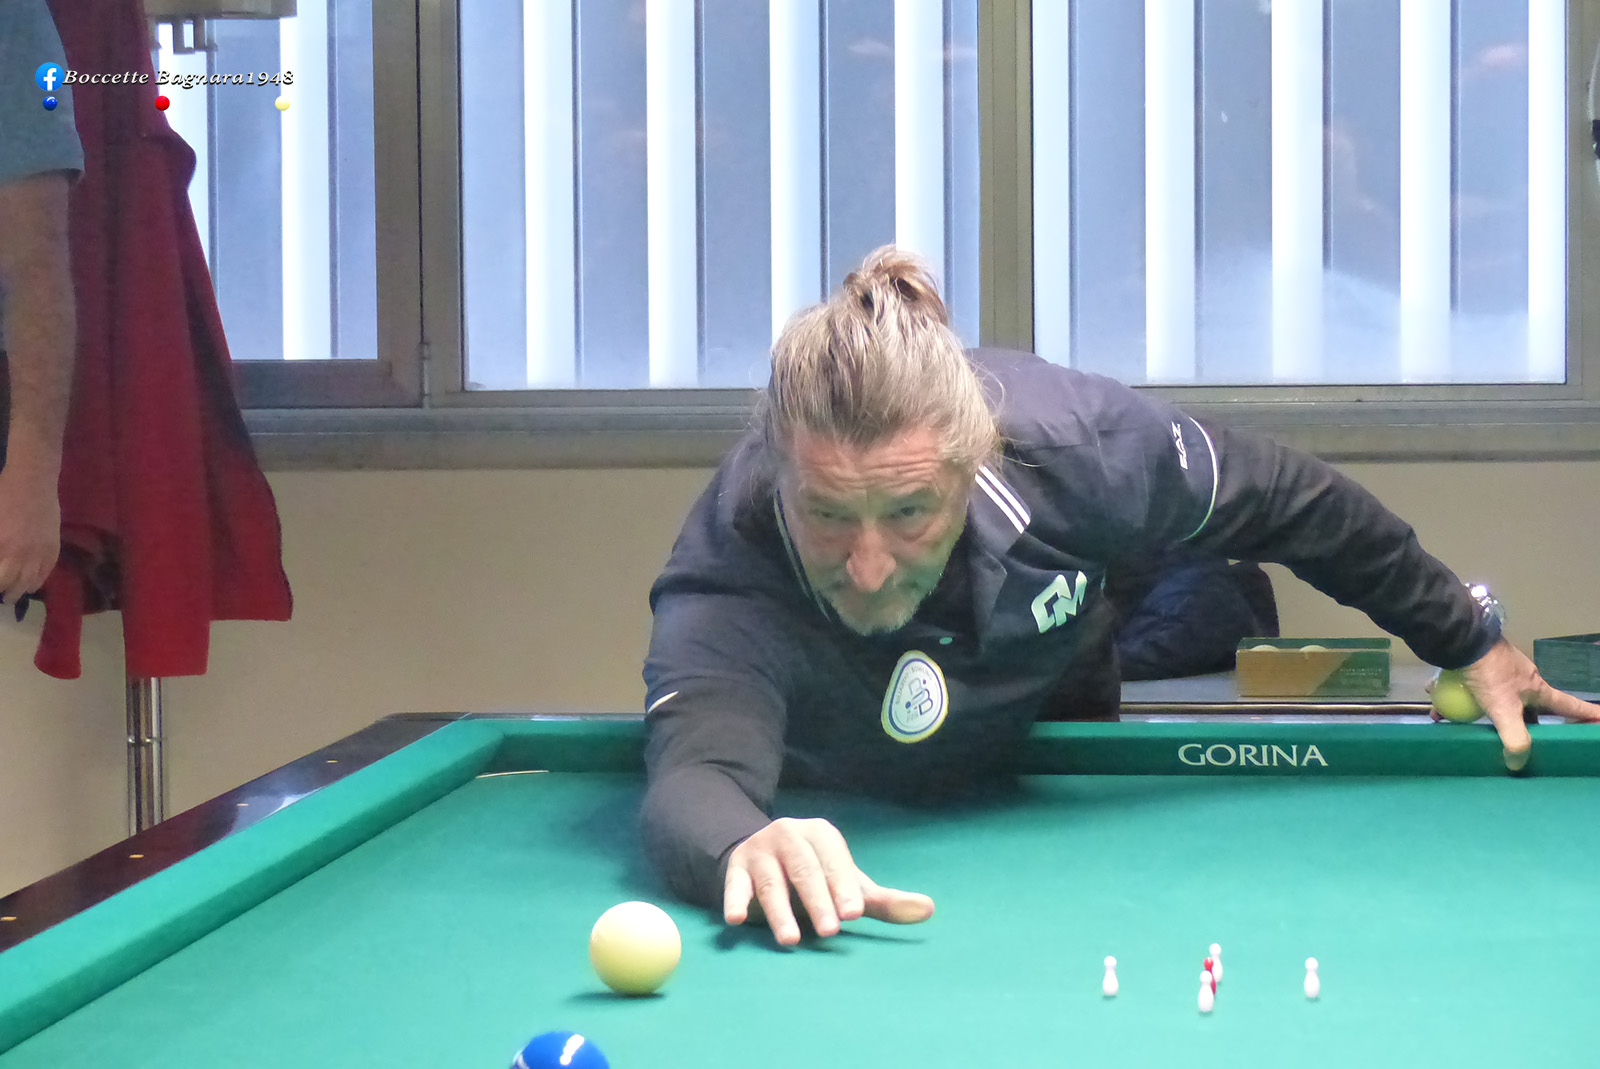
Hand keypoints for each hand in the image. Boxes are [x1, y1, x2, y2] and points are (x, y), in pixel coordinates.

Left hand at [0, 468, 60, 602]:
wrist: (33, 480)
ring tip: (15, 594)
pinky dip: (40, 580)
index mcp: (3, 547)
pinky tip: (33, 584)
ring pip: (32, 581)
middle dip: (6, 594)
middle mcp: (22, 554)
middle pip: (13, 584)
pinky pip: (48, 570)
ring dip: (22, 590)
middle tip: (3, 597)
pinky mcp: (53, 545)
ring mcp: (40, 550)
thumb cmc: (3, 494)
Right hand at [724, 816, 934, 945]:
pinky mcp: (735, 867)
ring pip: (771, 881)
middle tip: (830, 932)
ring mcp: (760, 850)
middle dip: (817, 900)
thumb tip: (930, 909)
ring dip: (779, 911)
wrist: (759, 857)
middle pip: (804, 869)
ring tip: (790, 940)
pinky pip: (734, 884)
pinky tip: (735, 919)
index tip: (854, 913)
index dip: (845, 887)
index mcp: (822, 835)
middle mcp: (790, 835)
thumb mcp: (846, 885)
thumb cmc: (813, 876)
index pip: (835, 861)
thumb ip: (882, 901)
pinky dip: (734, 900)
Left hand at [1458, 638, 1599, 770]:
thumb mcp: (1505, 709)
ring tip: (1463, 723)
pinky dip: (1456, 697)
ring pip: (1494, 697)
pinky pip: (1469, 687)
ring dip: (1480, 710)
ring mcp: (1499, 671)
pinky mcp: (1477, 666)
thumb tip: (1517, 763)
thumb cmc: (1490, 673)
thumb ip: (1514, 738)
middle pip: (1528, 707)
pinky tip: (1438, 706)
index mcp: (1536, 690)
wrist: (1461, 641)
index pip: (1568, 706)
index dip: (1586, 715)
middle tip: (1519, 738)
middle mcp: (1522, 680)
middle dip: (1524, 722)